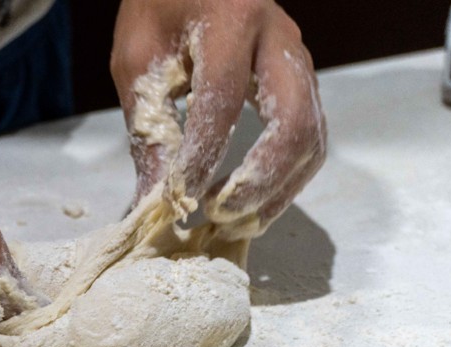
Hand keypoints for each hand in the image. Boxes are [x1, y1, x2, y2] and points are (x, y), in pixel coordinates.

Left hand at [110, 0, 326, 237]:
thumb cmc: (158, 10)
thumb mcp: (137, 63)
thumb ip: (148, 129)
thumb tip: (153, 201)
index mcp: (231, 20)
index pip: (223, 100)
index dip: (203, 156)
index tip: (178, 198)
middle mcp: (279, 36)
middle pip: (294, 123)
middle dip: (259, 181)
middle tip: (217, 214)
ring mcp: (299, 58)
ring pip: (312, 138)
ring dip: (277, 190)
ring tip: (232, 220)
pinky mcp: (303, 80)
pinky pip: (310, 137)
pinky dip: (284, 178)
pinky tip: (248, 201)